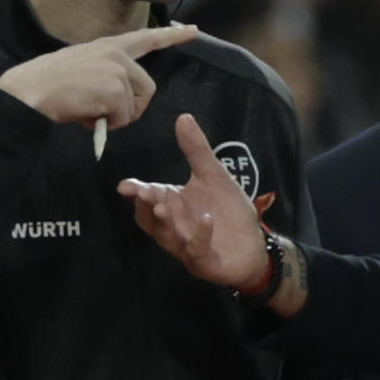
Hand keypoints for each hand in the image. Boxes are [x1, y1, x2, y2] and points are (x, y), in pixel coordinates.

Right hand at [0, 24, 199, 129]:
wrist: (27, 92)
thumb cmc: (47, 85)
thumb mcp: (81, 69)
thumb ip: (105, 75)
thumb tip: (116, 100)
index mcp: (107, 47)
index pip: (146, 38)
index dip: (172, 36)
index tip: (194, 30)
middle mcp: (116, 54)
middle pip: (147, 89)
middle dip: (130, 108)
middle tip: (103, 113)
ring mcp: (116, 70)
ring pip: (134, 106)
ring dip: (115, 118)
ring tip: (88, 110)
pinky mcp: (114, 89)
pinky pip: (122, 118)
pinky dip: (106, 124)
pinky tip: (85, 115)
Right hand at [118, 114, 269, 286]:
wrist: (254, 244)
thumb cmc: (229, 211)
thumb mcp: (214, 176)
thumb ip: (197, 150)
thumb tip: (183, 117)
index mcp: (172, 205)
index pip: (147, 199)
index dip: (136, 193)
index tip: (126, 186)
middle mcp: (173, 228)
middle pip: (151, 219)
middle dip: (147, 206)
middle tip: (146, 193)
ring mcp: (186, 247)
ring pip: (168, 237)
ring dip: (167, 223)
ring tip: (166, 206)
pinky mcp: (204, 263)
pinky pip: (197, 251)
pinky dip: (200, 236)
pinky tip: (207, 219)